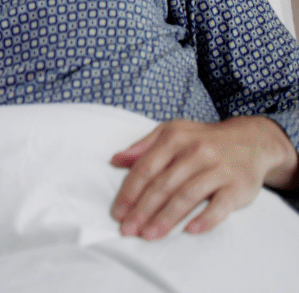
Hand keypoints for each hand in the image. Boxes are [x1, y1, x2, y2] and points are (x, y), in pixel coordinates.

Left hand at [110, 116, 298, 238]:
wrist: (251, 141)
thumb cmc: (202, 140)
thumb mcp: (171, 132)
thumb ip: (143, 147)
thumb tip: (116, 160)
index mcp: (175, 138)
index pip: (146, 168)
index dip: (130, 192)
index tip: (118, 212)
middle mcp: (196, 151)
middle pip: (163, 185)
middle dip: (142, 210)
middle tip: (129, 229)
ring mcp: (219, 169)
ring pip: (187, 196)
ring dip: (166, 218)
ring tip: (149, 235)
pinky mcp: (239, 186)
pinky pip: (220, 205)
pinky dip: (205, 219)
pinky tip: (190, 230)